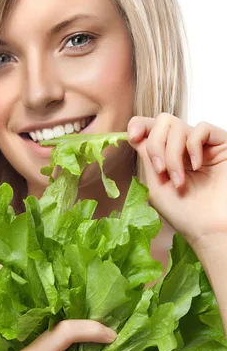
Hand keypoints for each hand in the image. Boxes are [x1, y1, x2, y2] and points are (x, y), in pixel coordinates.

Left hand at [127, 114, 226, 248]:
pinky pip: (202, 128)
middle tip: (161, 171)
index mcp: (165, 155)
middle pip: (162, 122)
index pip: (149, 127)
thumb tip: (137, 135)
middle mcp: (182, 147)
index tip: (133, 136)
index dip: (138, 125)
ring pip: (178, 125)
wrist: (210, 228)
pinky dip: (192, 145)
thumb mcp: (155, 185)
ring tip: (178, 179)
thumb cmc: (185, 214)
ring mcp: (201, 145)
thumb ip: (147, 158)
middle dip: (156, 145)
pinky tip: (195, 165)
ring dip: (172, 153)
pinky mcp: (221, 145)